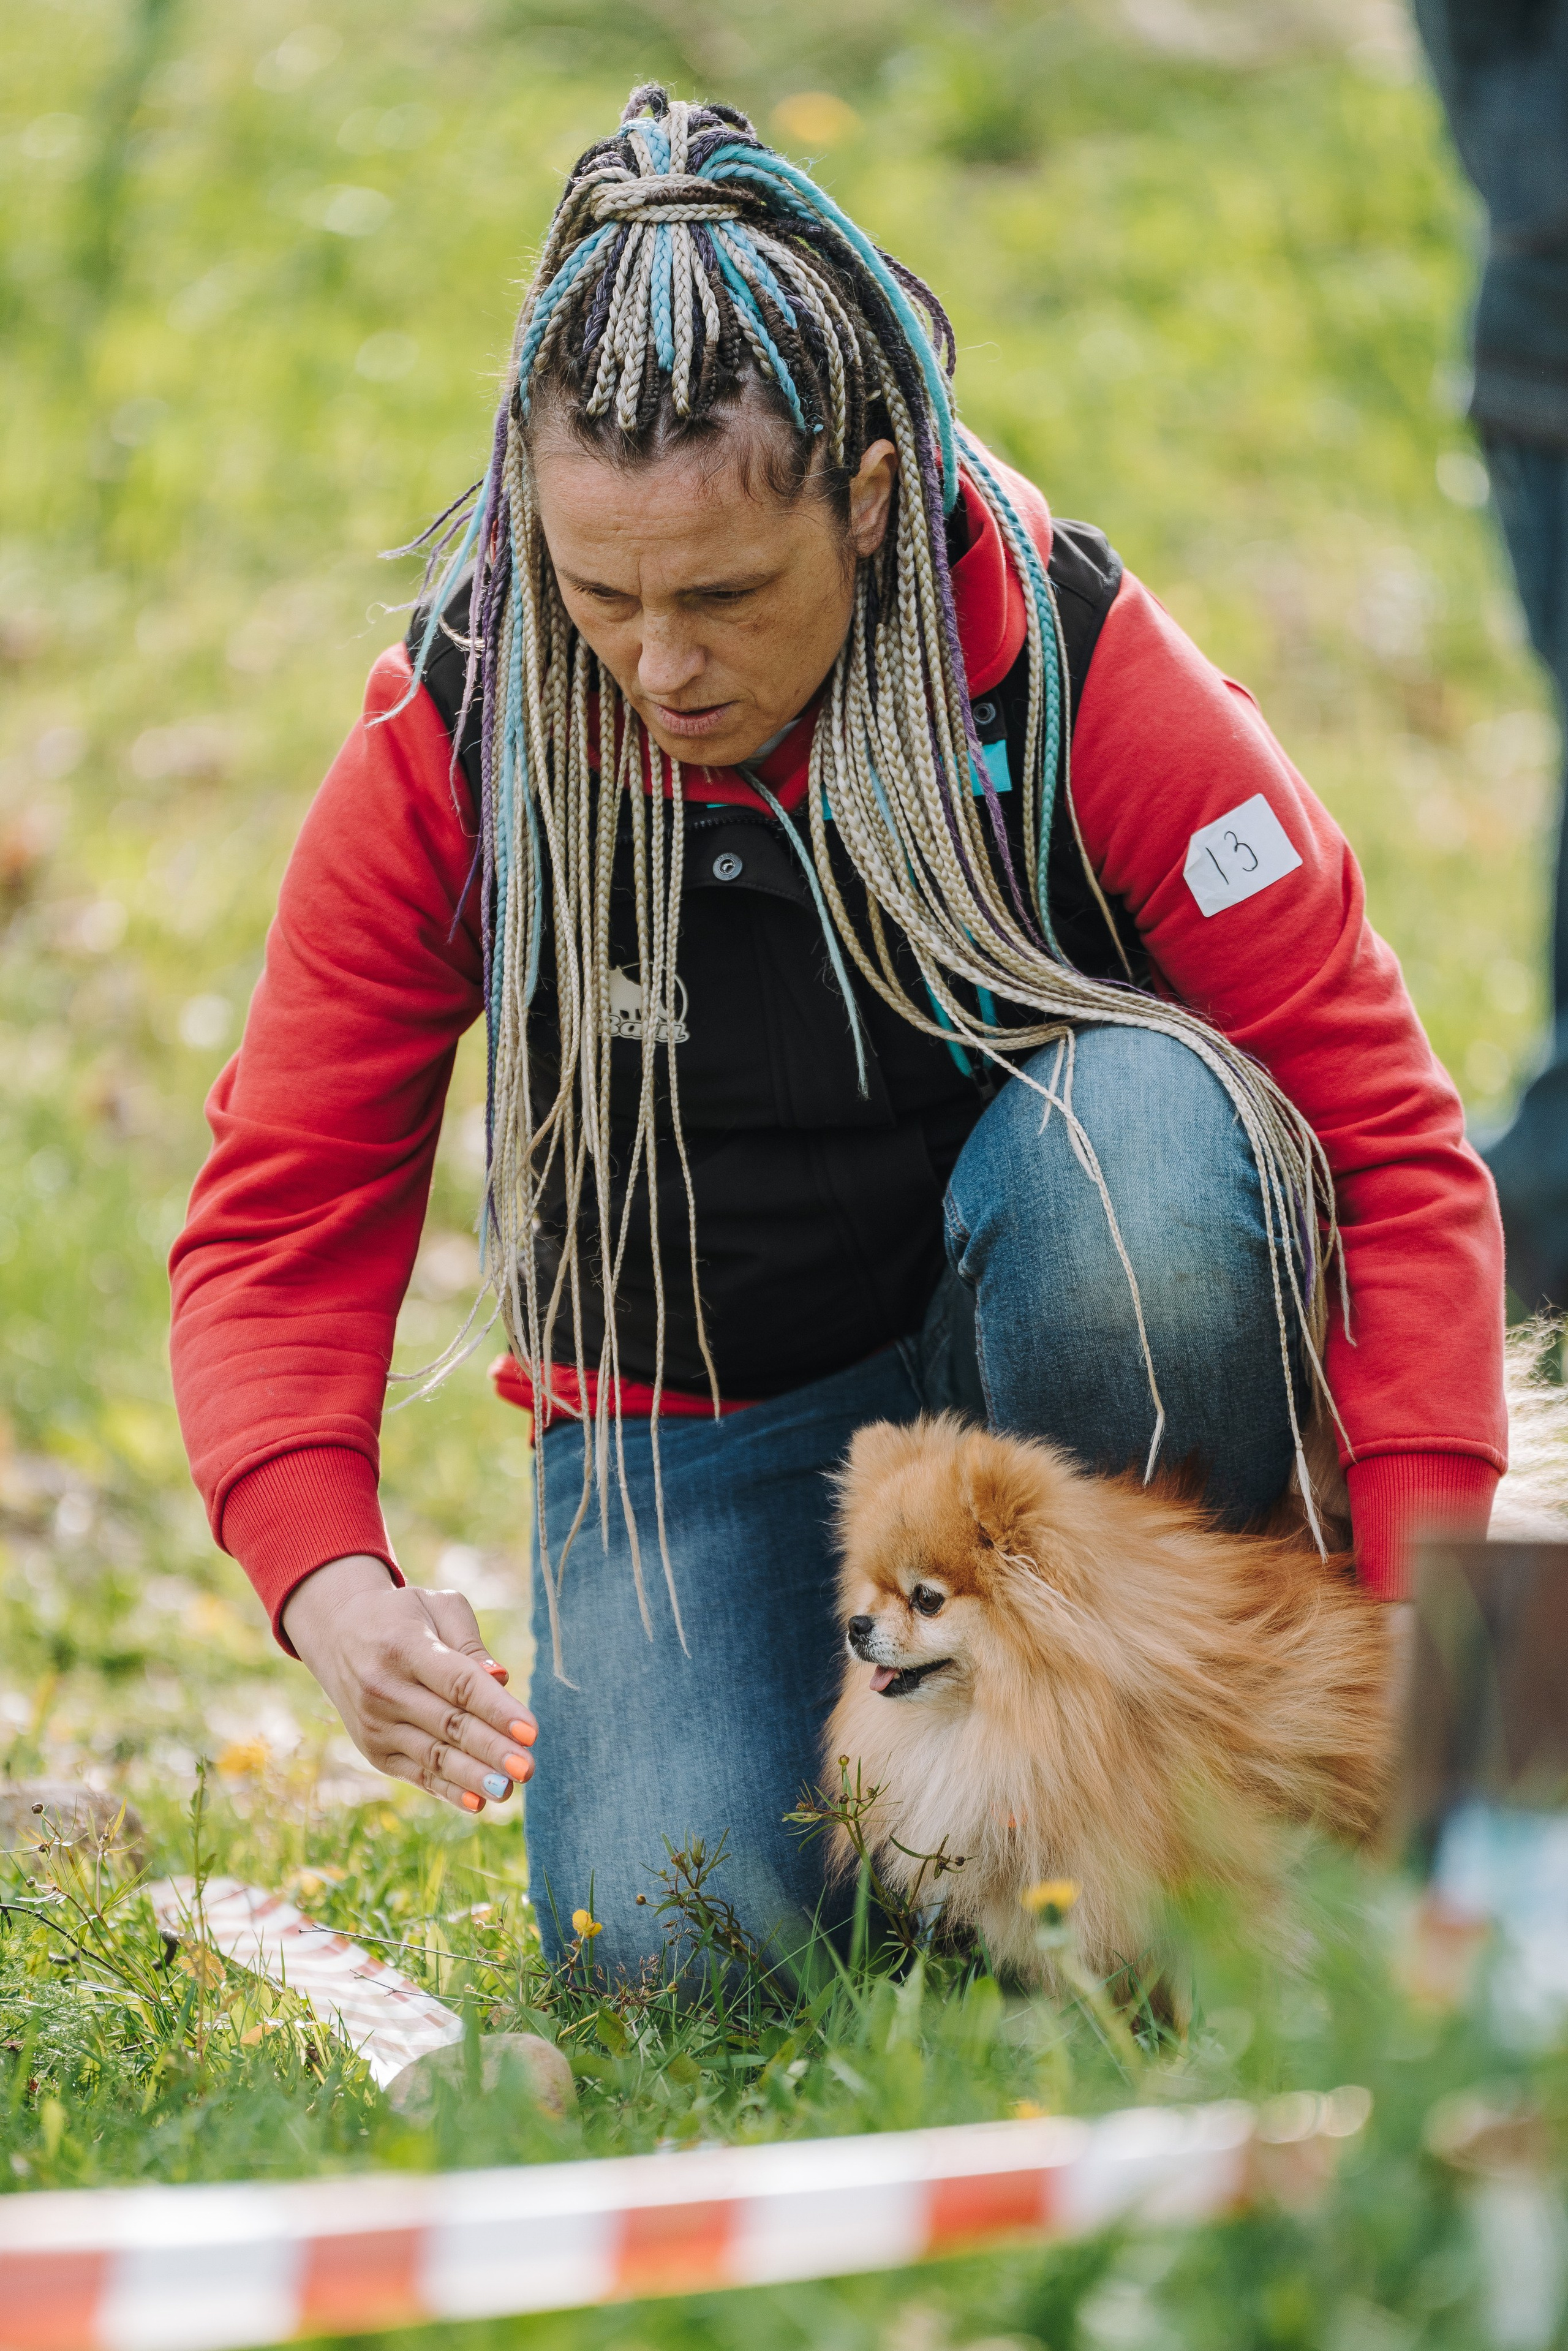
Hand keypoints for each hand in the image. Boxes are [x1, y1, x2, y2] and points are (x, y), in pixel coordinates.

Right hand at [282, 1555, 535, 1812]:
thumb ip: (470, 1642)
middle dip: (492, 1750)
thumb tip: (500, 1679)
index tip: (531, 1730)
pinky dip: (447, 1789)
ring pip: (434, 1756)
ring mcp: (375, 1724)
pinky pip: (417, 1774)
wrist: (336, 1633)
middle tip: (527, 1768)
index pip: (459, 1684)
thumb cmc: (402, 1617)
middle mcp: (384, 1689)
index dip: (496, 1709)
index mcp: (405, 1646)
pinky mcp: (373, 1750)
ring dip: (473, 1776)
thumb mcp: (436, 1607)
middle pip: (449, 1725)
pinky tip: (477, 1802)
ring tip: (509, 1789)